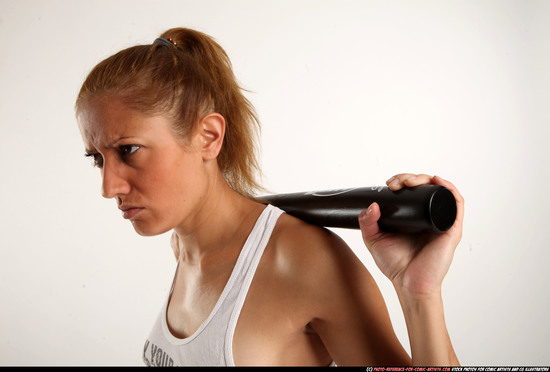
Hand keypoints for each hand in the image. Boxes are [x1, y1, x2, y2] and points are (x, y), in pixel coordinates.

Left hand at [358, 174, 463, 297]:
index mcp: (414, 217)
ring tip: (410, 182)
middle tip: (396, 183)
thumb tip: (372, 205)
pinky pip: (456, 203)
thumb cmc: (395, 265)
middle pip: (425, 186)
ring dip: (426, 178)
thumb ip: (367, 223)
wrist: (409, 285)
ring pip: (440, 190)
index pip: (412, 191)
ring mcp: (441, 221)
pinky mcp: (452, 229)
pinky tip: (436, 181)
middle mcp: (429, 216)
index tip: (389, 184)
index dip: (402, 180)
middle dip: (410, 177)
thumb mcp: (374, 239)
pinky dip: (448, 188)